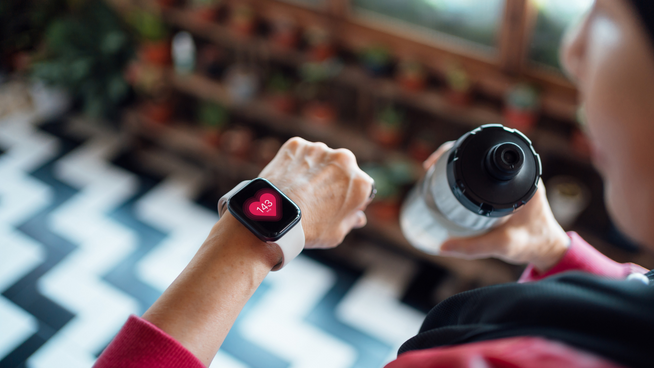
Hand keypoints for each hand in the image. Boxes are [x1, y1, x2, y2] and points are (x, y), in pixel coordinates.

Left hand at [258, 137, 373, 248]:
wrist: (273, 216)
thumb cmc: (308, 229)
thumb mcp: (337, 233)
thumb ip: (351, 221)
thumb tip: (357, 217)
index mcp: (361, 182)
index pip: (362, 188)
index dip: (351, 199)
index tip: (339, 206)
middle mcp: (344, 159)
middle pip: (343, 169)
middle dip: (335, 180)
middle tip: (318, 198)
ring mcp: (319, 149)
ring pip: (321, 159)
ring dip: (315, 170)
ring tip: (300, 191)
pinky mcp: (296, 144)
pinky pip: (299, 154)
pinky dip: (295, 164)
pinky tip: (288, 181)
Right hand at [424, 142, 570, 271]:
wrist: (548, 250)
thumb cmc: (533, 244)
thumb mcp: (503, 246)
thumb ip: (474, 247)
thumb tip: (443, 247)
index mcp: (523, 180)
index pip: (489, 155)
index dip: (462, 152)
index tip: (441, 161)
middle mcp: (519, 175)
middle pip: (481, 154)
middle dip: (453, 155)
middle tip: (431, 167)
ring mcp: (512, 180)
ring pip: (481, 162)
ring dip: (458, 163)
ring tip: (435, 171)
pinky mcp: (506, 188)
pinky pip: (483, 173)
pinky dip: (466, 173)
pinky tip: (451, 180)